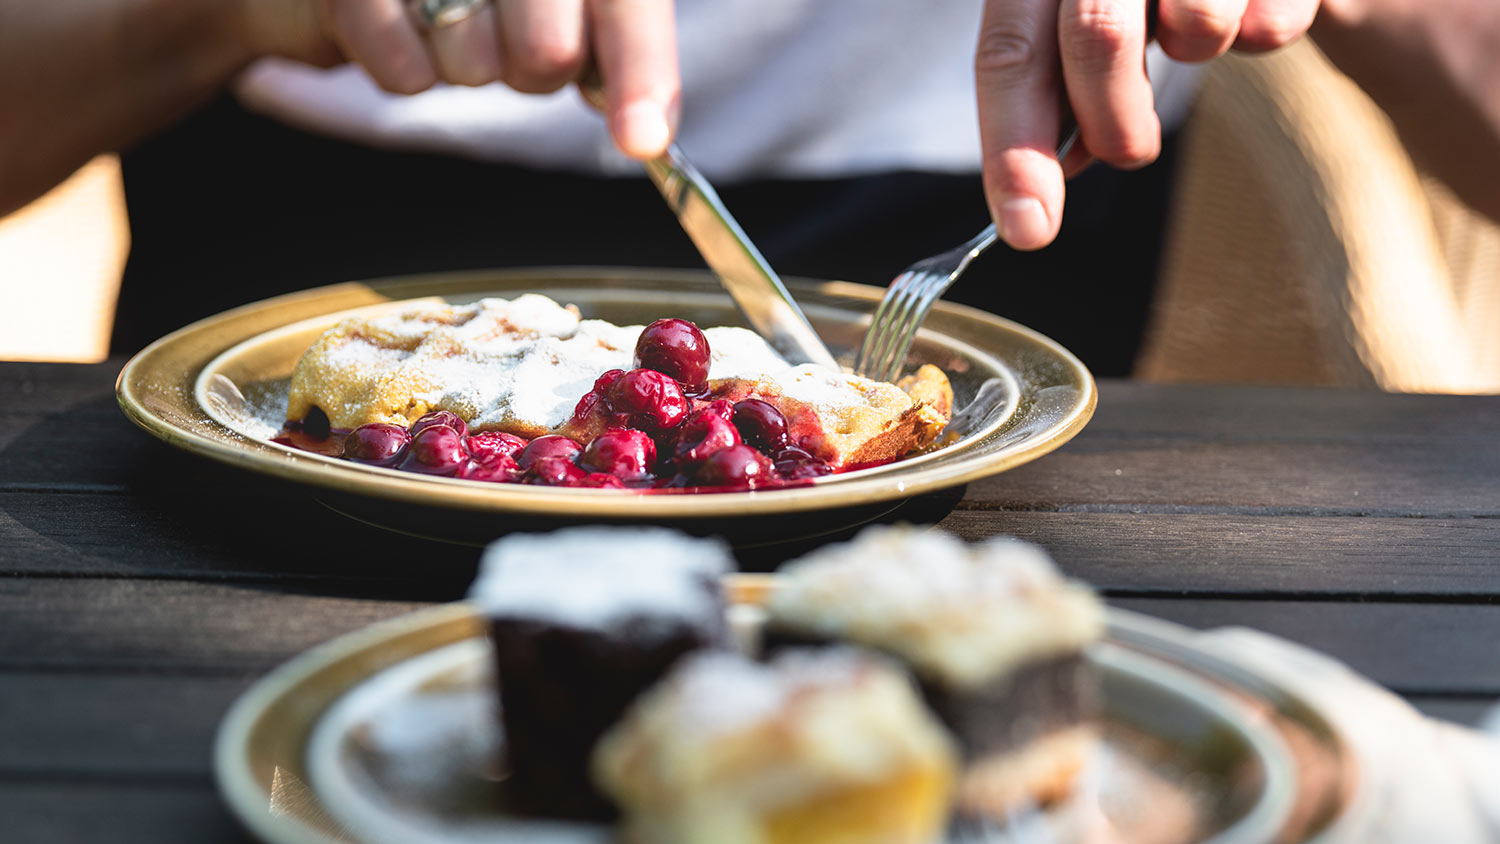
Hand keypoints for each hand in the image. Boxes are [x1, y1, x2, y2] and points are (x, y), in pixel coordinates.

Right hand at [244, 0, 679, 158]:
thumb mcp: (555, 2)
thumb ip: (613, 50)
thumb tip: (643, 128)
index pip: (626, 6)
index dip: (640, 73)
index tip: (643, 140)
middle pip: (548, 52)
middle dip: (532, 68)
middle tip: (506, 33)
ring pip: (475, 65)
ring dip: (464, 65)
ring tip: (442, 15)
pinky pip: (406, 75)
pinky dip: (404, 69)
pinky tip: (398, 25)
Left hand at [976, 0, 1319, 249]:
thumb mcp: (1098, 32)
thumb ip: (1062, 95)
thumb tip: (1036, 190)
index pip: (1008, 53)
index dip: (1013, 148)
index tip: (1028, 230)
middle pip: (1095, 35)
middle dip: (1114, 121)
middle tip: (1130, 155)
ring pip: (1198, 23)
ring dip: (1199, 52)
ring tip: (1197, 30)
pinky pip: (1271, 21)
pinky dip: (1265, 29)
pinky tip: (1258, 0)